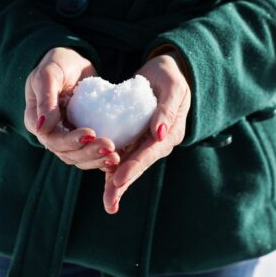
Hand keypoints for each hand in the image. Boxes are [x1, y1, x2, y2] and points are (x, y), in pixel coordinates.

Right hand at [24, 47, 121, 170]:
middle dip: (88, 153)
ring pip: (80, 157)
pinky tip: (118, 159)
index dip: (70, 141)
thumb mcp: (49, 74)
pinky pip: (91, 152)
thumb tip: (42, 127)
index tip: (91, 133)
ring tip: (116, 157)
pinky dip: (102, 158)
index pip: (52, 139)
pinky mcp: (83, 135)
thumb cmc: (57, 63)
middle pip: (67, 153)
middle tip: (110, 147)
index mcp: (35, 121)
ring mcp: (67, 135)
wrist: (73, 62)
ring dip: (97, 159)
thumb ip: (45, 98)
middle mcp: (50, 133)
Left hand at [102, 50, 190, 213]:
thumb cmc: (171, 77)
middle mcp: (158, 142)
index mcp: (171, 133)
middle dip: (124, 183)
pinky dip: (111, 166)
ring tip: (108, 203)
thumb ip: (167, 109)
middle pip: (139, 165)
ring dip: (117, 183)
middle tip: (110, 201)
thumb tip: (160, 134)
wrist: (165, 73)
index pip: (150, 152)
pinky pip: (122, 154)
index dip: (134, 166)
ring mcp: (145, 142)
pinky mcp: (133, 137)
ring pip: (129, 164)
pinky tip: (102, 181)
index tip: (119, 178)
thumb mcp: (173, 87)